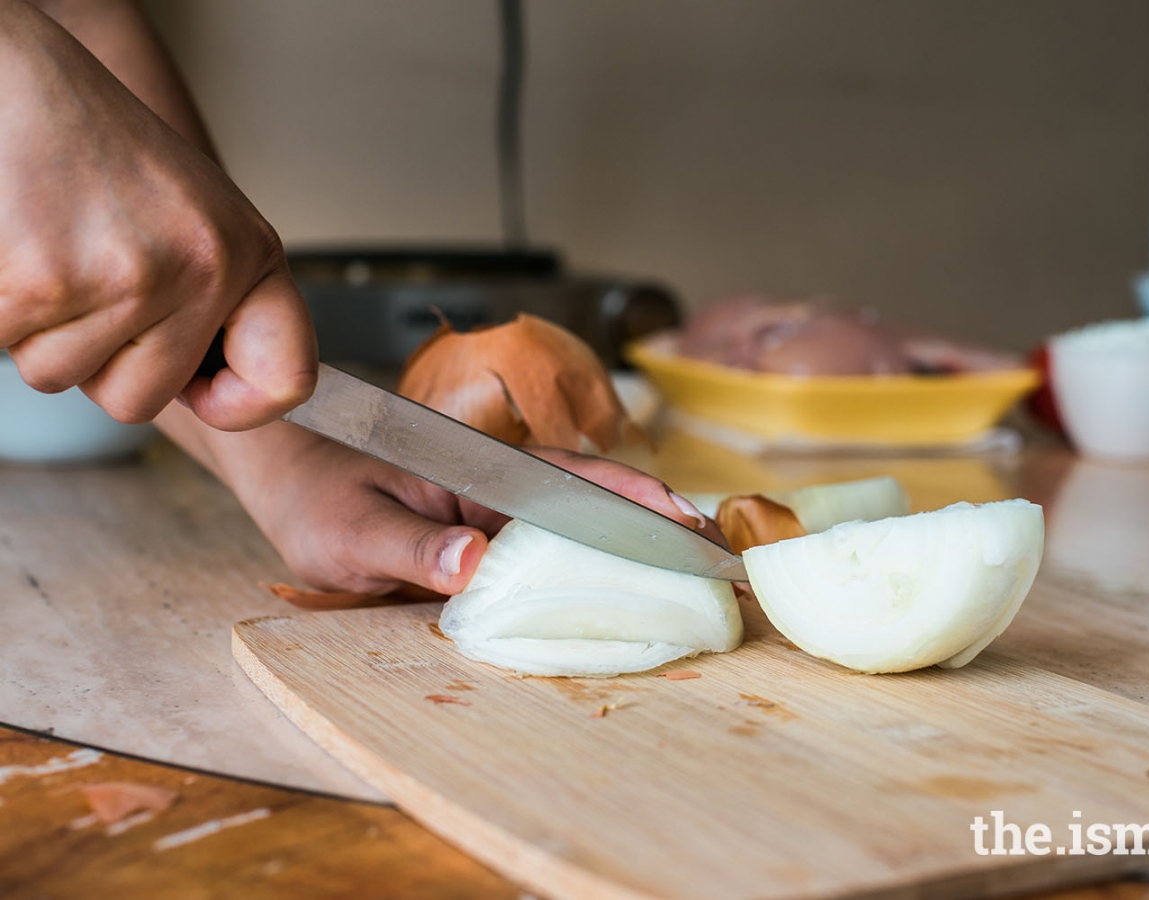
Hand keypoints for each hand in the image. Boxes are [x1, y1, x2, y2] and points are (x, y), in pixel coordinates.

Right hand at [0, 3, 315, 429]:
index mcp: (247, 254)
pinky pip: (9, 347)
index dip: (241, 403)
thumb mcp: (196, 218)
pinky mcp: (44, 281)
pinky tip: (18, 248)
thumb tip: (218, 394)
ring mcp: (126, 279)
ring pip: (63, 376)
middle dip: (101, 358)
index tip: (208, 391)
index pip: (286, 379)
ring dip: (42, 329)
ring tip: (51, 248)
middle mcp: (202, 269)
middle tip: (87, 277)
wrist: (18, 76)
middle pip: (140, 400)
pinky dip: (1, 310)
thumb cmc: (99, 147)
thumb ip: (217, 300)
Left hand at [174, 411, 723, 596]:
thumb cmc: (316, 497)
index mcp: (477, 472)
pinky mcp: (483, 534)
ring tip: (686, 570)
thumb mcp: (353, 530)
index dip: (633, 502)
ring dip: (628, 544)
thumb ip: (410, 545)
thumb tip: (473, 563)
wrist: (288, 480)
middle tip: (714, 553)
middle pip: (592, 499)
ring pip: (574, 524)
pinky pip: (544, 549)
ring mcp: (493, 510)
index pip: (571, 482)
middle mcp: (496, 486)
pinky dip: (586, 564)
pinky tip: (616, 585)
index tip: (686, 521)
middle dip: (654, 521)